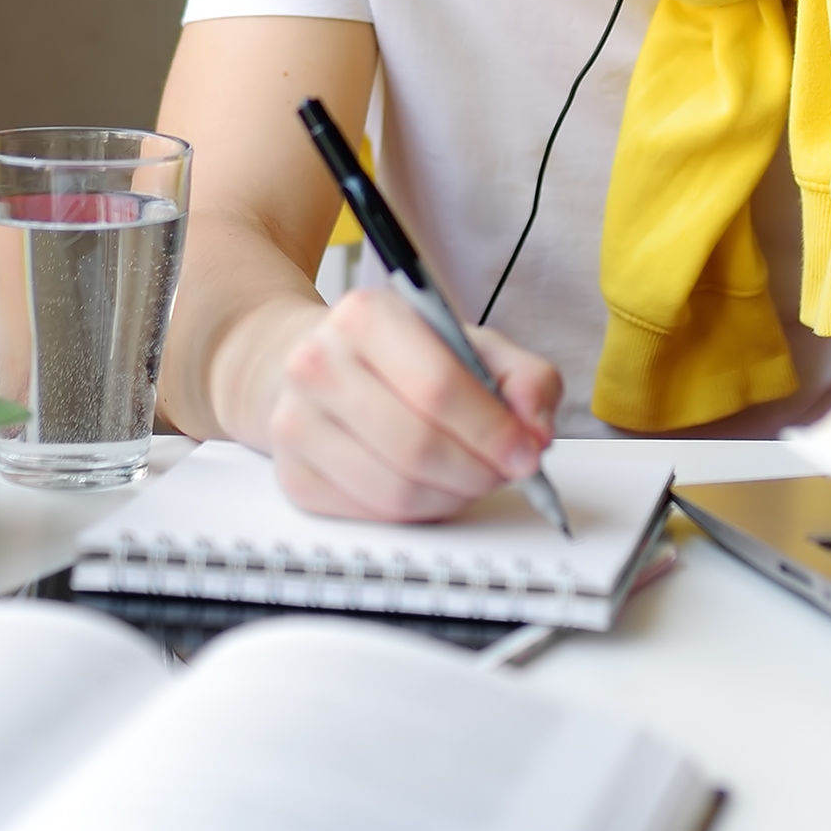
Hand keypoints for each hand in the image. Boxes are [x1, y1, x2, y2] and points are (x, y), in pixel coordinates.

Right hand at [228, 288, 564, 522]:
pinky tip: (430, 486)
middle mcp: (318, 365)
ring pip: (395, 490)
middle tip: (504, 472)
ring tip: (470, 478)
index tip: (526, 452)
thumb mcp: (470, 344)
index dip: (492, 430)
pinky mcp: (294, 475)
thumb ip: (523, 377)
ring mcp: (296, 423)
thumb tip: (536, 429)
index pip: (437, 386)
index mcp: (363, 316)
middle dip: (477, 470)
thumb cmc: (400, 357)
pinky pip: (372, 514)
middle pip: (416, 445)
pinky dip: (416, 512)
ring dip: (451, 496)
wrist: (318, 365)